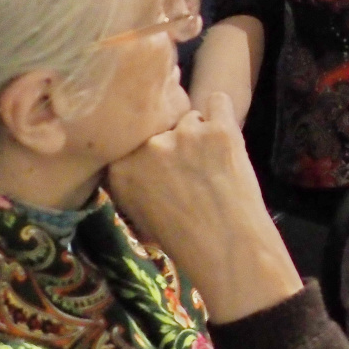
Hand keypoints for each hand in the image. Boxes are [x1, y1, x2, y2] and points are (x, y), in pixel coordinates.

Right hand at [105, 91, 302, 323]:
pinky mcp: (220, 129)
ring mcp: (185, 134)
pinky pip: (218, 101)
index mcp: (121, 167)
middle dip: (173, 139)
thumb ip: (129, 180)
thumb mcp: (138, 213)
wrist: (226, 247)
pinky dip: (222, 114)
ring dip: (199, 132)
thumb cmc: (182, 239)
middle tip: (189, 162)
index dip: (147, 144)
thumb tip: (133, 160)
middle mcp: (149, 145)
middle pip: (160, 124)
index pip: (130, 136)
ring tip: (211, 161)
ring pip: (190, 116)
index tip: (158, 155)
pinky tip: (225, 135)